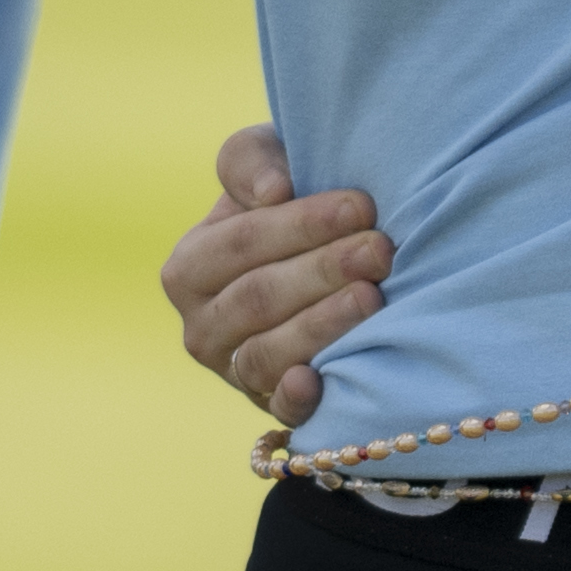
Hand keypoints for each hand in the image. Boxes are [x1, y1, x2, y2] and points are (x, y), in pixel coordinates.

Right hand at [164, 119, 386, 430]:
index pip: (242, 243)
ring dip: (322, 325)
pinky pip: (280, 409)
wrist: (323, 263)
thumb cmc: (291, 205)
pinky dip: (295, 398)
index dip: (301, 224)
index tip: (360, 206)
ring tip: (373, 297)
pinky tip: (318, 380)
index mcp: (190, 267)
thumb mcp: (266, 167)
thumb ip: (251, 161)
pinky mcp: (271, 406)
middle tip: (380, 250)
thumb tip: (273, 190)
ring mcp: (235, 372)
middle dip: (323, 271)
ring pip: (268, 353)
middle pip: (258, 298)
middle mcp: (202, 327)